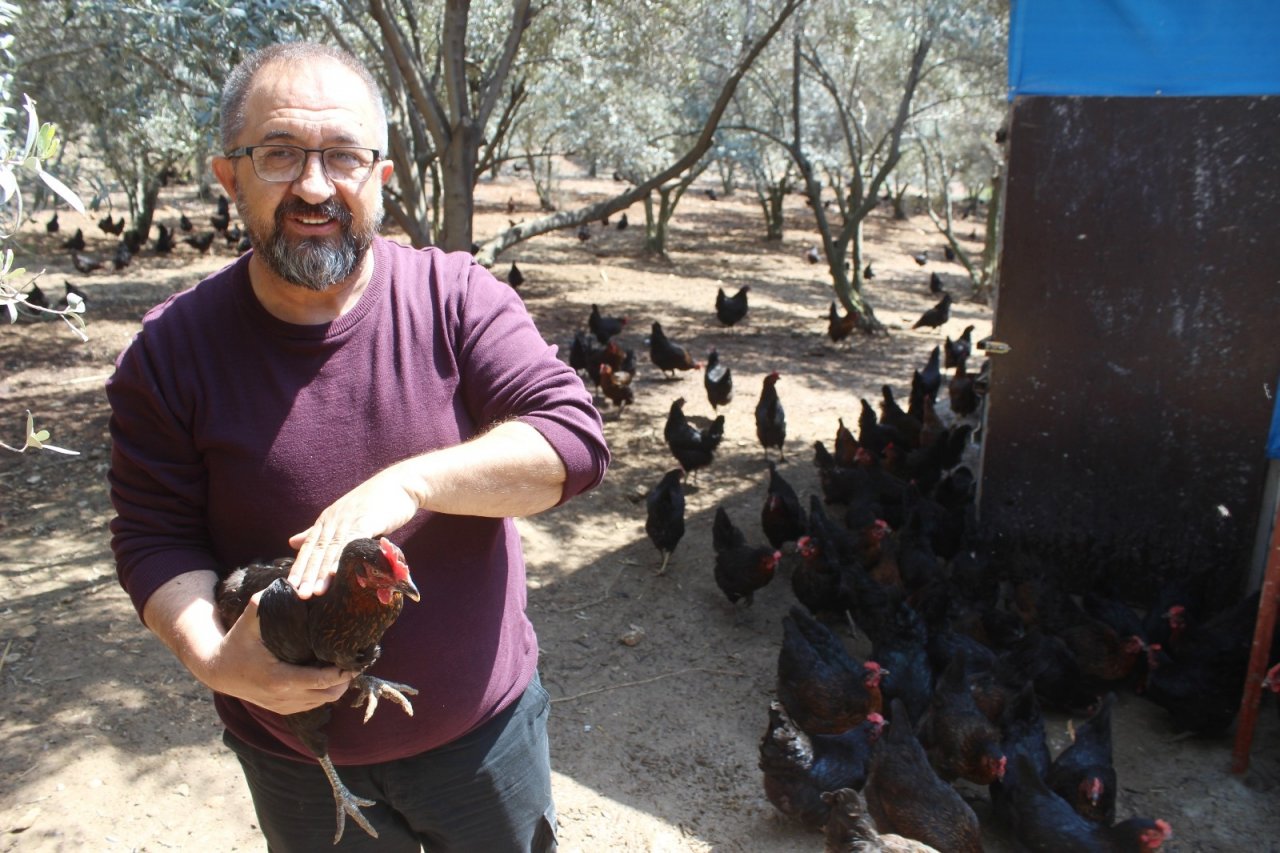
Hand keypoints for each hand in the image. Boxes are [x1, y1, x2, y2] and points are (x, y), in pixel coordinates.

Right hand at [207, 591, 352, 714]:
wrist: (217, 671)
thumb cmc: (236, 643)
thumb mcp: (247, 622)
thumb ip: (265, 603)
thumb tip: (289, 585)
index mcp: (278, 678)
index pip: (321, 680)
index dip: (343, 671)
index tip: (357, 658)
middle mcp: (283, 697)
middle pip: (329, 694)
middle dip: (346, 679)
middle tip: (356, 659)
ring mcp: (283, 706)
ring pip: (322, 702)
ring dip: (337, 686)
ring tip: (345, 665)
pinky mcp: (282, 708)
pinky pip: (312, 704)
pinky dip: (324, 692)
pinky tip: (329, 675)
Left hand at [287, 464, 421, 598]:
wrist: (400, 484)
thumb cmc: (374, 503)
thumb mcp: (344, 516)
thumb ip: (320, 532)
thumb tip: (292, 542)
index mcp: (327, 520)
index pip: (309, 546)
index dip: (299, 566)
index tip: (290, 586)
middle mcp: (334, 520)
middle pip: (318, 551)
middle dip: (308, 574)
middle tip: (300, 595)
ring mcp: (350, 520)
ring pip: (333, 549)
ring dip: (323, 571)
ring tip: (316, 591)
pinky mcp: (367, 521)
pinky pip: (352, 542)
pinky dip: (343, 557)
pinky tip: (337, 573)